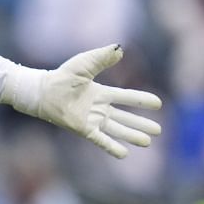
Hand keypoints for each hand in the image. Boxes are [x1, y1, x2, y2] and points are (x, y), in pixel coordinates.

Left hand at [20, 45, 162, 159]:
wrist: (44, 91)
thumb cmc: (62, 77)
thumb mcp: (85, 64)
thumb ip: (102, 58)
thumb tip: (120, 49)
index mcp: (101, 93)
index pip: (126, 97)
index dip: (142, 100)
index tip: (158, 104)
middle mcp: (98, 109)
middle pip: (125, 118)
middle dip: (141, 123)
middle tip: (159, 130)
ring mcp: (92, 120)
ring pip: (117, 130)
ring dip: (132, 135)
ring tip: (147, 141)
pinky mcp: (84, 129)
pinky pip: (101, 140)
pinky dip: (112, 147)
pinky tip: (124, 154)